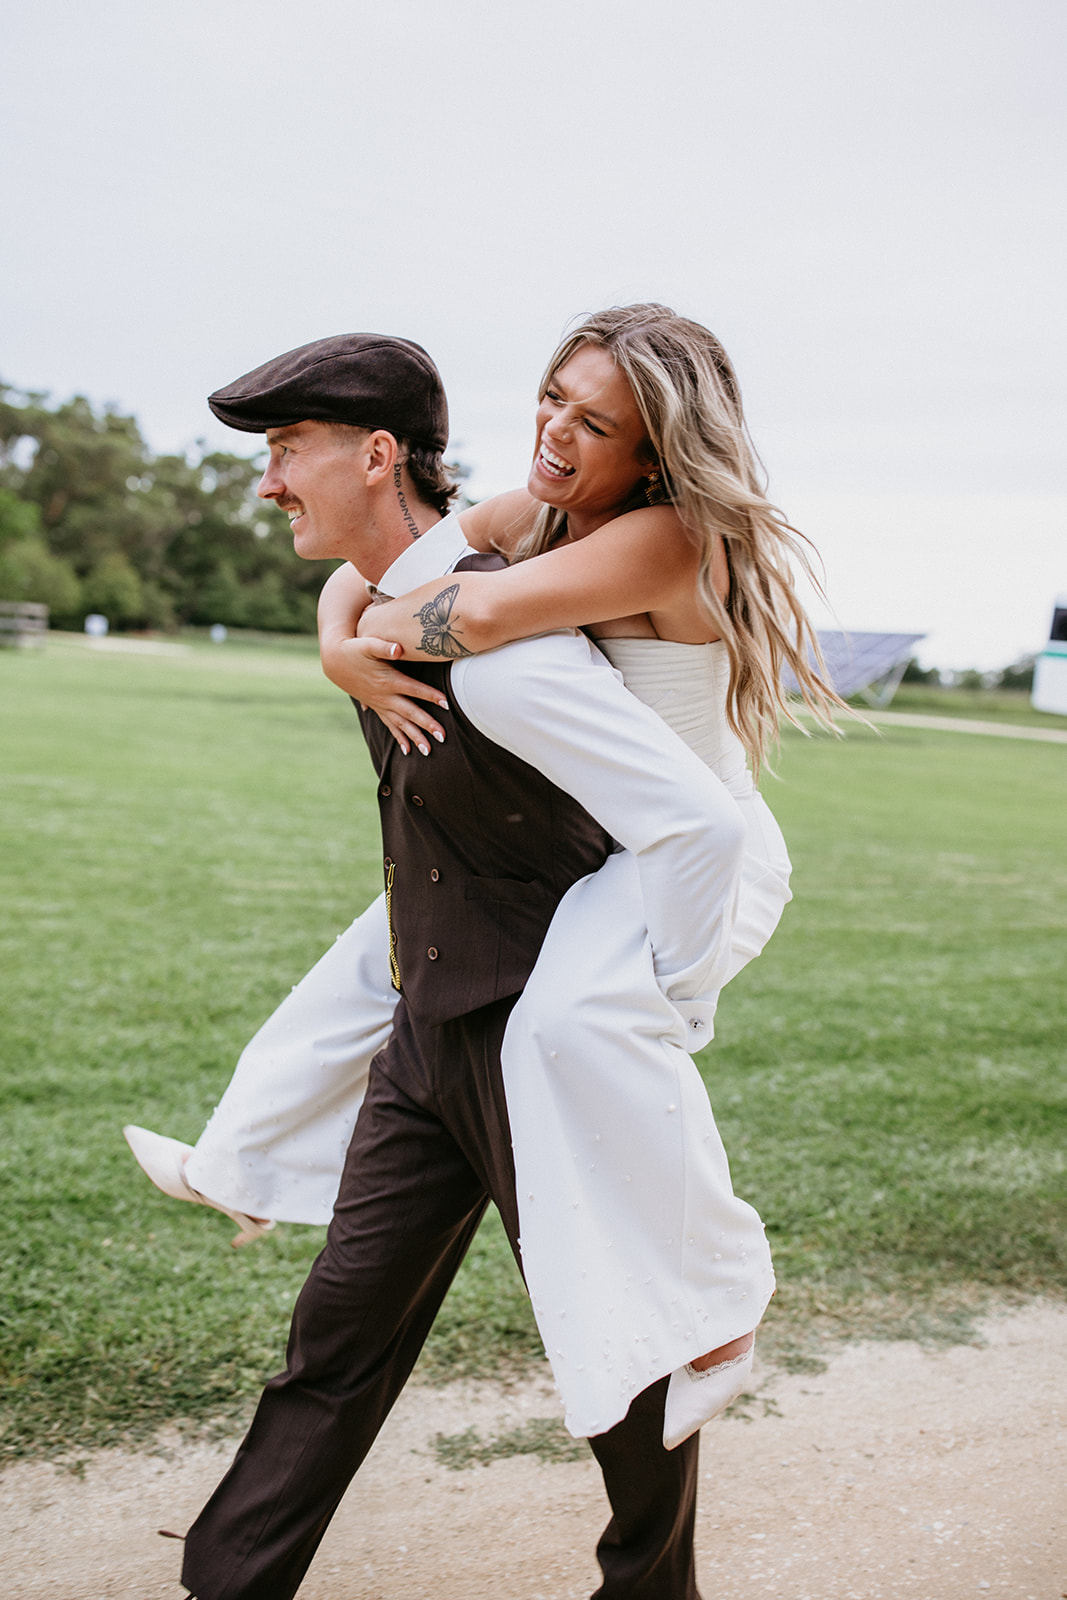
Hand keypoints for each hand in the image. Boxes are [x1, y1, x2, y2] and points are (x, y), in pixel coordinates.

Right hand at [323, 635, 447, 755]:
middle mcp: (385, 696)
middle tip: (442, 737)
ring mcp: (380, 704)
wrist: (335, 661)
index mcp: (388, 680)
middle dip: (426, 725)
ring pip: (400, 724)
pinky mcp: (376, 707)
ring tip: (428, 752)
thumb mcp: (367, 644)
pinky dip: (399, 738)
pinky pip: (389, 726)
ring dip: (414, 738)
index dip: (430, 696)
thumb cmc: (354, 649)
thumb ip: (384, 646)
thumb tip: (398, 648)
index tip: (447, 704)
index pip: (414, 689)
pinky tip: (407, 751)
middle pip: (409, 713)